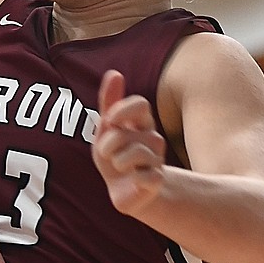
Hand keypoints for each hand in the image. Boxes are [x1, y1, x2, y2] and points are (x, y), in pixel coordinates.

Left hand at [91, 68, 167, 219]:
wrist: (126, 190)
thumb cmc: (115, 155)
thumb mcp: (107, 129)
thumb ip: (109, 102)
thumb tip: (114, 72)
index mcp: (141, 123)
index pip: (140, 104)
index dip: (123, 110)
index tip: (110, 120)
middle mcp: (153, 138)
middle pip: (129, 132)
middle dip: (109, 143)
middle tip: (106, 152)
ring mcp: (157, 159)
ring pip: (134, 153)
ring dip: (117, 161)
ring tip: (119, 166)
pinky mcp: (157, 180)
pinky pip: (145, 175)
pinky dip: (133, 177)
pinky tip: (133, 178)